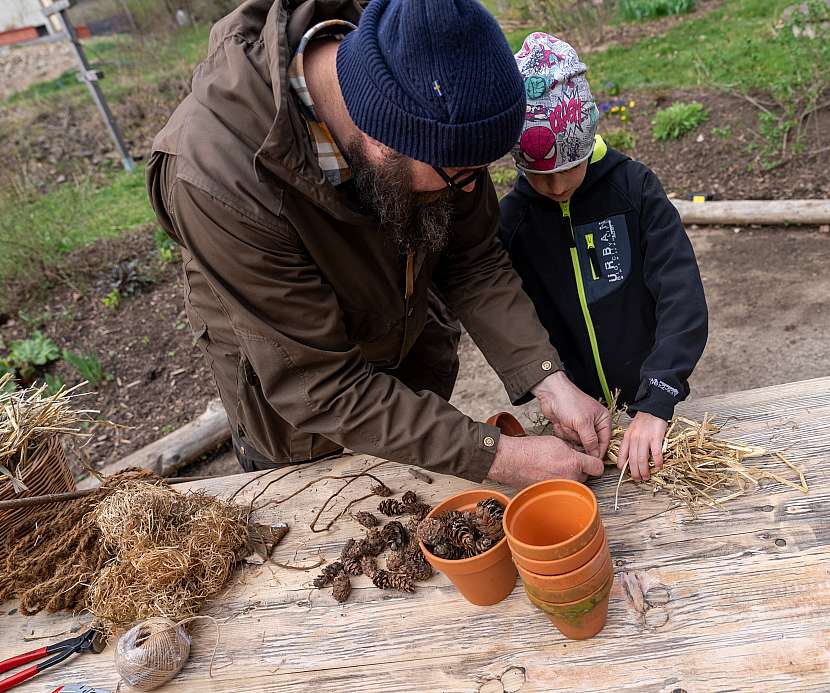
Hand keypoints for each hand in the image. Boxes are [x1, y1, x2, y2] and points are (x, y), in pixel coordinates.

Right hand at [487, 433, 604, 488]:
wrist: (512, 461)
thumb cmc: (530, 450)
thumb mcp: (557, 442)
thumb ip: (573, 449)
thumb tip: (580, 452)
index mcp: (574, 463)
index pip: (598, 467)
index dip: (595, 462)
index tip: (591, 460)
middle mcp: (571, 478)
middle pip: (586, 475)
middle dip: (580, 468)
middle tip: (568, 460)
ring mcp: (561, 488)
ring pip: (574, 482)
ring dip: (570, 476)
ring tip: (555, 467)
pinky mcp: (552, 494)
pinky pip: (562, 488)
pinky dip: (558, 482)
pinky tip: (548, 473)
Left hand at [531, 371, 611, 458]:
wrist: (550, 394)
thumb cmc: (569, 401)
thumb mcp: (583, 423)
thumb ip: (590, 441)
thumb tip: (596, 455)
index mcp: (603, 419)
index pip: (605, 441)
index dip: (598, 451)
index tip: (591, 460)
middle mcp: (593, 424)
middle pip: (589, 444)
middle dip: (579, 438)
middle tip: (574, 430)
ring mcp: (580, 426)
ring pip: (577, 442)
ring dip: (569, 434)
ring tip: (566, 423)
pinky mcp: (569, 428)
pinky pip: (568, 439)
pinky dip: (563, 432)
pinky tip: (560, 423)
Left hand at [617, 411, 667, 480]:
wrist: (653, 408)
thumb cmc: (643, 421)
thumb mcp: (631, 431)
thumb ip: (630, 443)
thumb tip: (630, 458)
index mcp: (627, 438)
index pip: (621, 455)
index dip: (623, 466)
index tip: (626, 473)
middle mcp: (634, 439)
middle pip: (632, 460)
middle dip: (634, 473)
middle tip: (638, 479)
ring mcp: (645, 439)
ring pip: (642, 459)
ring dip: (644, 471)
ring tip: (646, 477)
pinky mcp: (656, 438)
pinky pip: (656, 453)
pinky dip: (657, 462)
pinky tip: (658, 467)